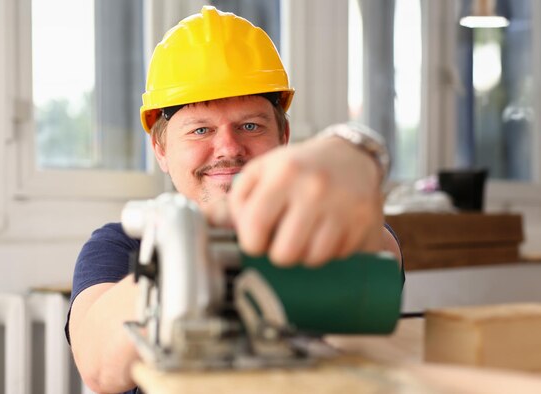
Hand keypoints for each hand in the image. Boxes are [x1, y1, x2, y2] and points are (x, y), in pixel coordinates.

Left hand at [227, 136, 384, 266]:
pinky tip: (328, 235)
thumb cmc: (299, 168)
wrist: (351, 156)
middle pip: (283, 253)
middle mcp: (314, 189)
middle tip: (283, 240)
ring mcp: (342, 207)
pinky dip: (330, 254)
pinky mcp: (365, 223)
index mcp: (282, 174)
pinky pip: (339, 258)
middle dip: (279, 253)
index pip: (254, 230)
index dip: (252, 243)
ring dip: (305, 256)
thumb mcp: (263, 172)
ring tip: (306, 236)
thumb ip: (236, 199)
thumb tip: (206, 222)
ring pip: (312, 260)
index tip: (258, 239)